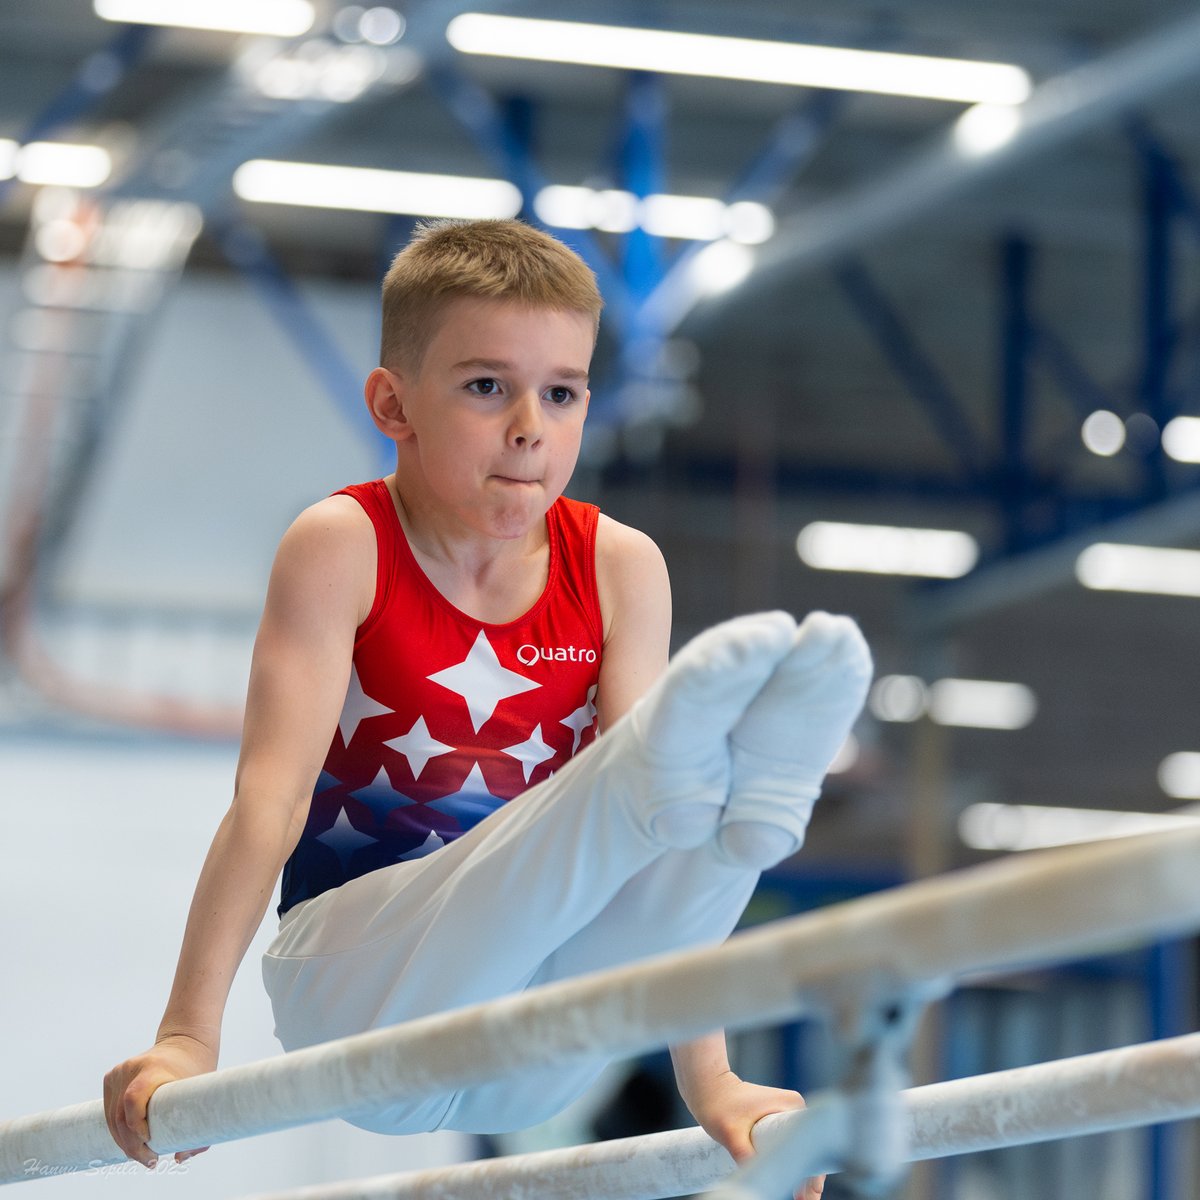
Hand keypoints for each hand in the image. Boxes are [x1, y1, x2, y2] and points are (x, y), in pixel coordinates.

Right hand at [103, 1033, 216, 1166]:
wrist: (185, 1042)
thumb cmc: (196, 1071)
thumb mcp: (201, 1094)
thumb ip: (197, 1128)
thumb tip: (178, 1159)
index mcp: (153, 1067)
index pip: (133, 1100)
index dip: (136, 1126)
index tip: (151, 1141)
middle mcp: (131, 1068)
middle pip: (120, 1116)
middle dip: (132, 1145)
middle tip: (150, 1160)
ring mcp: (118, 1072)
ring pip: (111, 1117)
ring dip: (123, 1142)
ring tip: (142, 1154)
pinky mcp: (111, 1077)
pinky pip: (109, 1110)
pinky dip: (118, 1128)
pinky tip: (131, 1139)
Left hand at [688, 1070, 824, 1199]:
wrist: (705, 1087)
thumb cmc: (717, 1104)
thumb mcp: (730, 1132)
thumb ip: (744, 1155)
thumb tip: (755, 1184)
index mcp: (792, 1106)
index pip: (812, 1145)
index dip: (814, 1173)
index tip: (809, 1194)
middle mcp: (793, 1108)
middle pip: (809, 1149)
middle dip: (809, 1178)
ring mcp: (785, 1113)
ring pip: (799, 1149)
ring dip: (800, 1173)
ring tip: (799, 1198)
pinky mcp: (776, 1119)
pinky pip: (788, 1145)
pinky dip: (789, 1164)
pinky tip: (789, 1185)